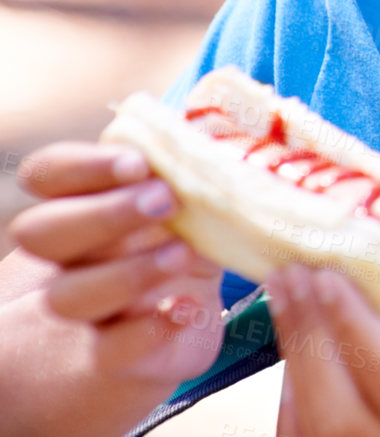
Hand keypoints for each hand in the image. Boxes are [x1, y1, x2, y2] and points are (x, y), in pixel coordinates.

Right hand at [8, 141, 226, 384]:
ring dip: (128, 271)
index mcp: (83, 204)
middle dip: (103, 213)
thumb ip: (189, 169)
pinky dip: (149, 328)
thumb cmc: (180, 236)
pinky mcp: (115, 353)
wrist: (176, 315)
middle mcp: (72, 255)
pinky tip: (187, 307)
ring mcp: (87, 307)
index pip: (48, 174)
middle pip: (45, 232)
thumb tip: (230, 130)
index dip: (80, 166)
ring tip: (183, 253)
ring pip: (70, 295)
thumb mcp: (184, 200)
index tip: (137, 162)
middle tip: (165, 199)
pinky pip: (112, 348)